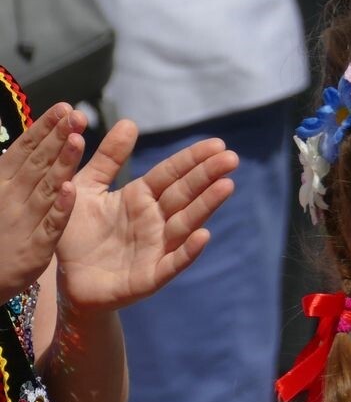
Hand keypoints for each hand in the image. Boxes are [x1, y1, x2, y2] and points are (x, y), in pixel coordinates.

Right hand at [0, 104, 84, 299]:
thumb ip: (12, 173)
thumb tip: (25, 147)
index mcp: (1, 183)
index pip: (25, 151)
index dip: (44, 129)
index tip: (64, 107)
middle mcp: (10, 198)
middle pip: (38, 163)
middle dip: (57, 137)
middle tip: (76, 114)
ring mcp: (22, 221)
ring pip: (46, 188)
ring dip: (62, 164)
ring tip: (78, 140)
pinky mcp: (35, 248)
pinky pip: (50, 224)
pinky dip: (60, 207)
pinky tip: (72, 189)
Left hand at [55, 120, 237, 312]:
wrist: (67, 279)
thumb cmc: (77, 233)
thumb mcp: (86, 188)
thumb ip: (107, 159)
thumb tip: (130, 122)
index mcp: (140, 197)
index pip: (171, 174)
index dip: (192, 159)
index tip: (217, 144)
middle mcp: (155, 220)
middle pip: (185, 194)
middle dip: (207, 176)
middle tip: (231, 158)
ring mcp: (156, 248)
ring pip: (186, 223)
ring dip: (206, 206)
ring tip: (226, 186)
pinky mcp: (150, 276)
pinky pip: (171, 263)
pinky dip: (188, 251)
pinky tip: (203, 236)